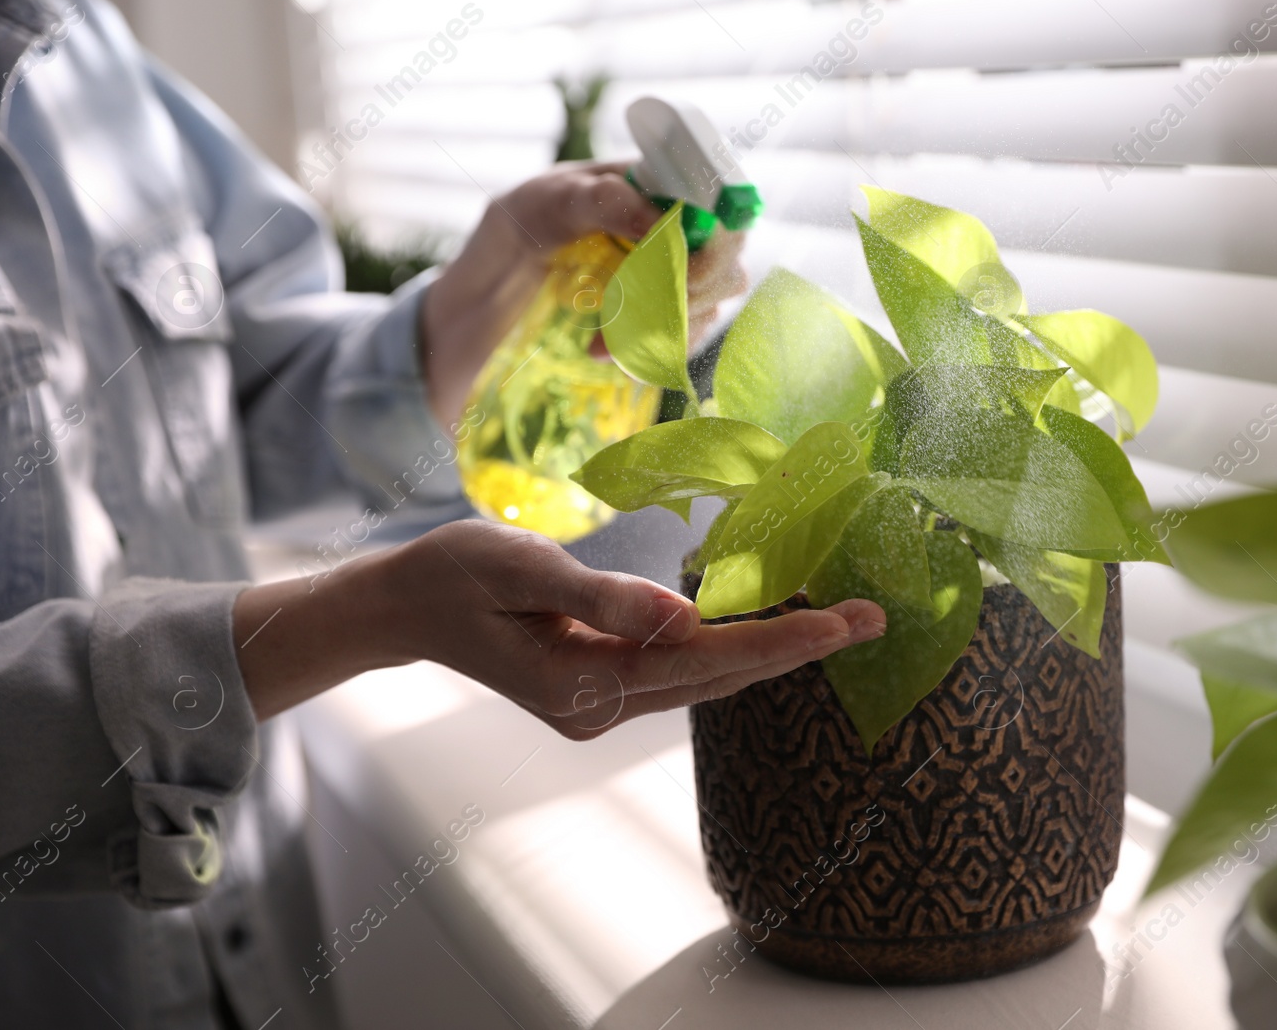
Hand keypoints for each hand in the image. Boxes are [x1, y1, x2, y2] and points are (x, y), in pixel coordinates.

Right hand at [232, 519, 884, 734]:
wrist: (403, 607)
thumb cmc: (453, 573)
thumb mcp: (521, 568)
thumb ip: (602, 594)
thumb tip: (685, 614)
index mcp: (584, 682)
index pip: (706, 664)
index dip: (781, 642)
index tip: (846, 624)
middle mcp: (600, 708)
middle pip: (720, 680)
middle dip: (797, 649)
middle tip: (873, 617)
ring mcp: (599, 707)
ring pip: (706, 683)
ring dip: (771, 652)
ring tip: (838, 621)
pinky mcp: (597, 692)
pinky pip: (681, 675)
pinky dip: (729, 653)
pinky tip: (766, 628)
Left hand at [420, 161, 748, 425]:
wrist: (482, 301)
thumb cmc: (511, 235)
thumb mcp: (542, 204)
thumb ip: (601, 201)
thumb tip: (660, 218)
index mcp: (651, 187)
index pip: (716, 202)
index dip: (714, 235)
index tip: (683, 264)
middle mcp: (673, 231)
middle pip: (725, 259)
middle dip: (687, 289)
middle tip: (634, 308)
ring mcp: (671, 279)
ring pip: (711, 303)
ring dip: (666, 326)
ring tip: (604, 342)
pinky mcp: (659, 323)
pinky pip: (685, 339)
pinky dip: (655, 352)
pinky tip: (609, 355)